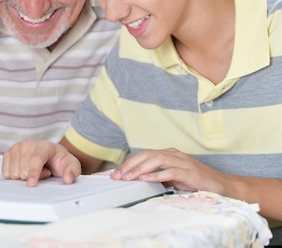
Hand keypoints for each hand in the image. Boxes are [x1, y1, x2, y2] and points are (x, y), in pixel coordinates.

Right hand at [2, 140, 81, 186]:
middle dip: (32, 177)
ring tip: (34, 171)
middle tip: (43, 172)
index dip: (33, 173)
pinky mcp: (8, 153)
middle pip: (23, 169)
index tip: (31, 184)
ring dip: (23, 177)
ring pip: (13, 172)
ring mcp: (16, 148)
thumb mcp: (72, 165)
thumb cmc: (60, 161)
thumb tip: (68, 179)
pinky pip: (5, 172)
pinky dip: (14, 176)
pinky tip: (24, 171)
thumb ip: (72, 171)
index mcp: (44, 146)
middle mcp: (28, 144)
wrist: (51, 155)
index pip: (36, 159)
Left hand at [111, 148, 226, 193]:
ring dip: (140, 169)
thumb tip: (137, 179)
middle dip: (130, 165)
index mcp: (169, 153)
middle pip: (147, 154)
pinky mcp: (189, 172)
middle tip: (117, 176)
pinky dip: (156, 175)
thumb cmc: (195, 182)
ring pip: (156, 160)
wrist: (221, 185)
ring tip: (128, 178)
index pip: (144, 154)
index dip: (129, 163)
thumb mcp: (173, 178)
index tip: (116, 173)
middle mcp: (174, 154)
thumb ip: (158, 175)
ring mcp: (182, 162)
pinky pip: (170, 171)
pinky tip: (145, 179)